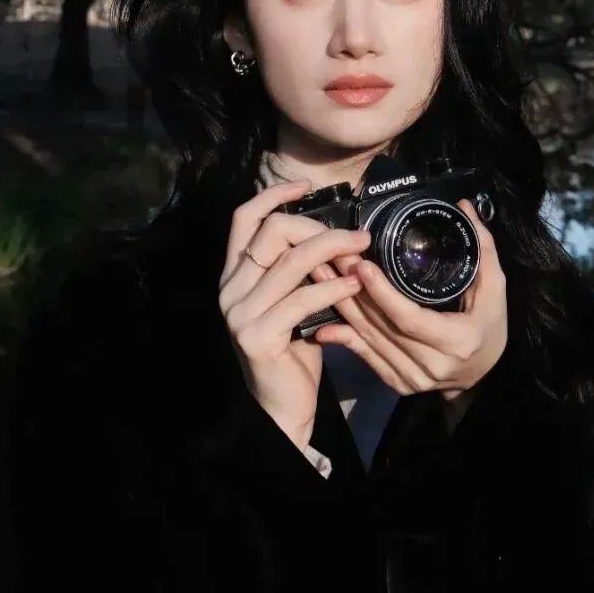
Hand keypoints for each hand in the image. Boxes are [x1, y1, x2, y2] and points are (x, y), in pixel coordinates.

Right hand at [217, 180, 371, 449]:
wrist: (282, 404)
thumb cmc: (294, 348)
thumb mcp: (292, 300)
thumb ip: (298, 268)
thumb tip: (335, 232)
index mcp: (235, 274)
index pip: (244, 218)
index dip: (274, 196)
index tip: (308, 188)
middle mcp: (229, 288)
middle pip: (272, 232)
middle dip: (318, 227)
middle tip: (356, 235)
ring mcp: (240, 312)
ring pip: (289, 262)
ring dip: (333, 250)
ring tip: (363, 251)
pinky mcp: (257, 336)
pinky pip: (301, 299)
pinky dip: (332, 287)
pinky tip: (355, 284)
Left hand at [314, 200, 506, 403]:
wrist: (483, 377)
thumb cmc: (489, 330)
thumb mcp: (495, 292)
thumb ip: (483, 250)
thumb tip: (466, 207)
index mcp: (455, 341)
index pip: (410, 318)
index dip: (383, 294)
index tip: (362, 265)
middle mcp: (430, 365)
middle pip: (382, 327)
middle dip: (352, 290)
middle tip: (329, 257)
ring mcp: (411, 378)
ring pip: (368, 340)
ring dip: (341, 308)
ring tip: (321, 276)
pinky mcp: (396, 383)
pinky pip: (365, 356)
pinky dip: (344, 337)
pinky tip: (323, 321)